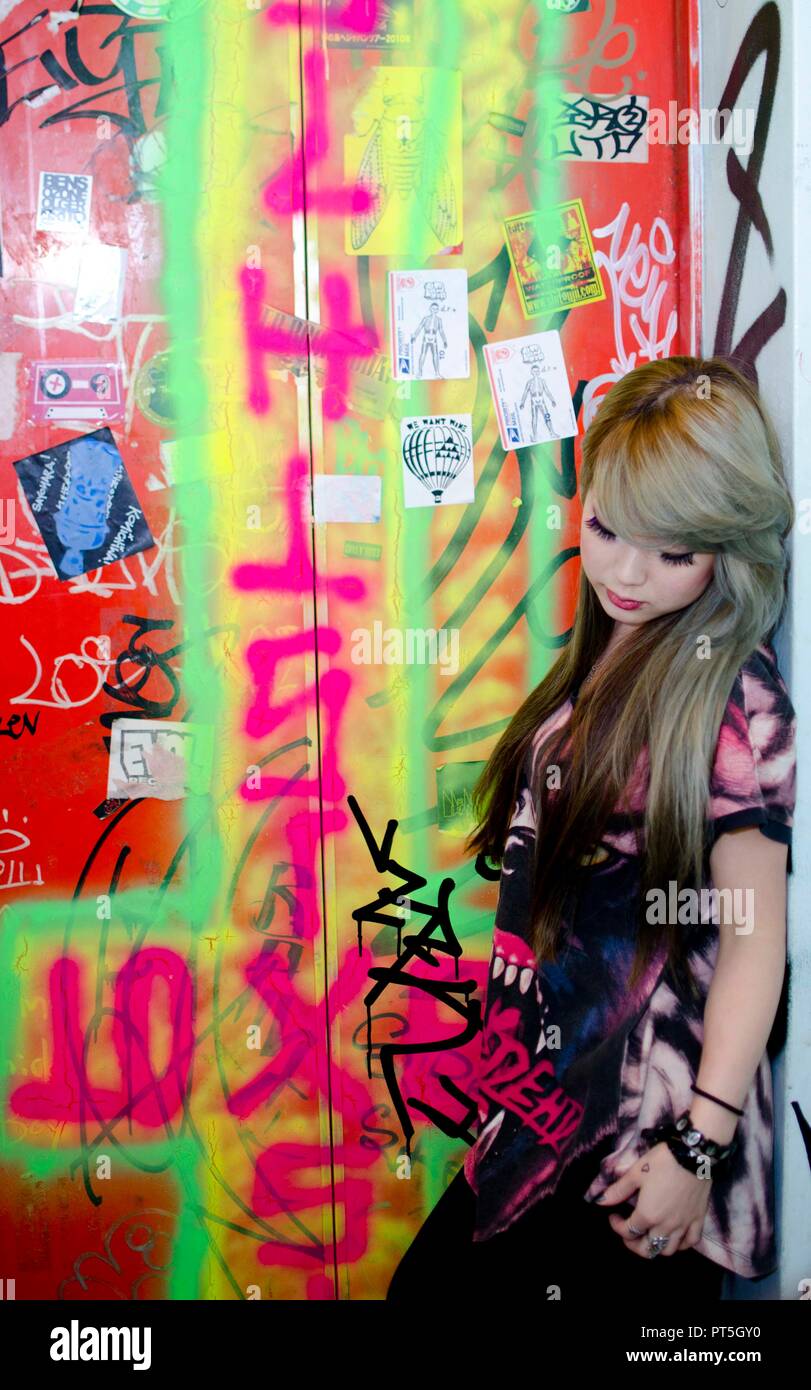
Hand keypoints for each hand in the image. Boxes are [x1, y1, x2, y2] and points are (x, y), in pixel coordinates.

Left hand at [595, 1141, 712, 1257]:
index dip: (616, 1226)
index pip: (628, 1231)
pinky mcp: (698, 1220)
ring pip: (669, 1250)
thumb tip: (600, 1201)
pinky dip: (682, 1244)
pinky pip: (691, 1241)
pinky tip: (675, 1236)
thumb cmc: (662, 1162)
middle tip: (628, 1233)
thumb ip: (618, 1190)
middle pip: (648, 1249)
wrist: (692, 1155)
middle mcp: (666, 1225)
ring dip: (656, 1247)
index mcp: (648, 1215)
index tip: (613, 1216)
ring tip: (650, 1235)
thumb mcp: (636, 1173)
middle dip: (633, 1245)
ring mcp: (683, 1225)